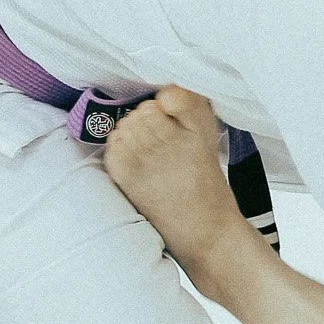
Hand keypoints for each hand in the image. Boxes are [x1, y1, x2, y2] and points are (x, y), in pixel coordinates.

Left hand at [103, 85, 250, 272]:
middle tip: (159, 141)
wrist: (205, 231)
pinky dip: (119, 148)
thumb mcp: (209, 140)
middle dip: (148, 119)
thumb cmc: (208, 186)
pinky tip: (135, 162)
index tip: (171, 119)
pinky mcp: (127, 176)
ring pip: (126, 125)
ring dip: (132, 133)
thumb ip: (190, 109)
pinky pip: (113, 145)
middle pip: (144, 110)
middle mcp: (170, 143)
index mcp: (196, 133)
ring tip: (147, 153)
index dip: (166, 106)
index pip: (168, 97)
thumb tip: (166, 92)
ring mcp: (145, 160)